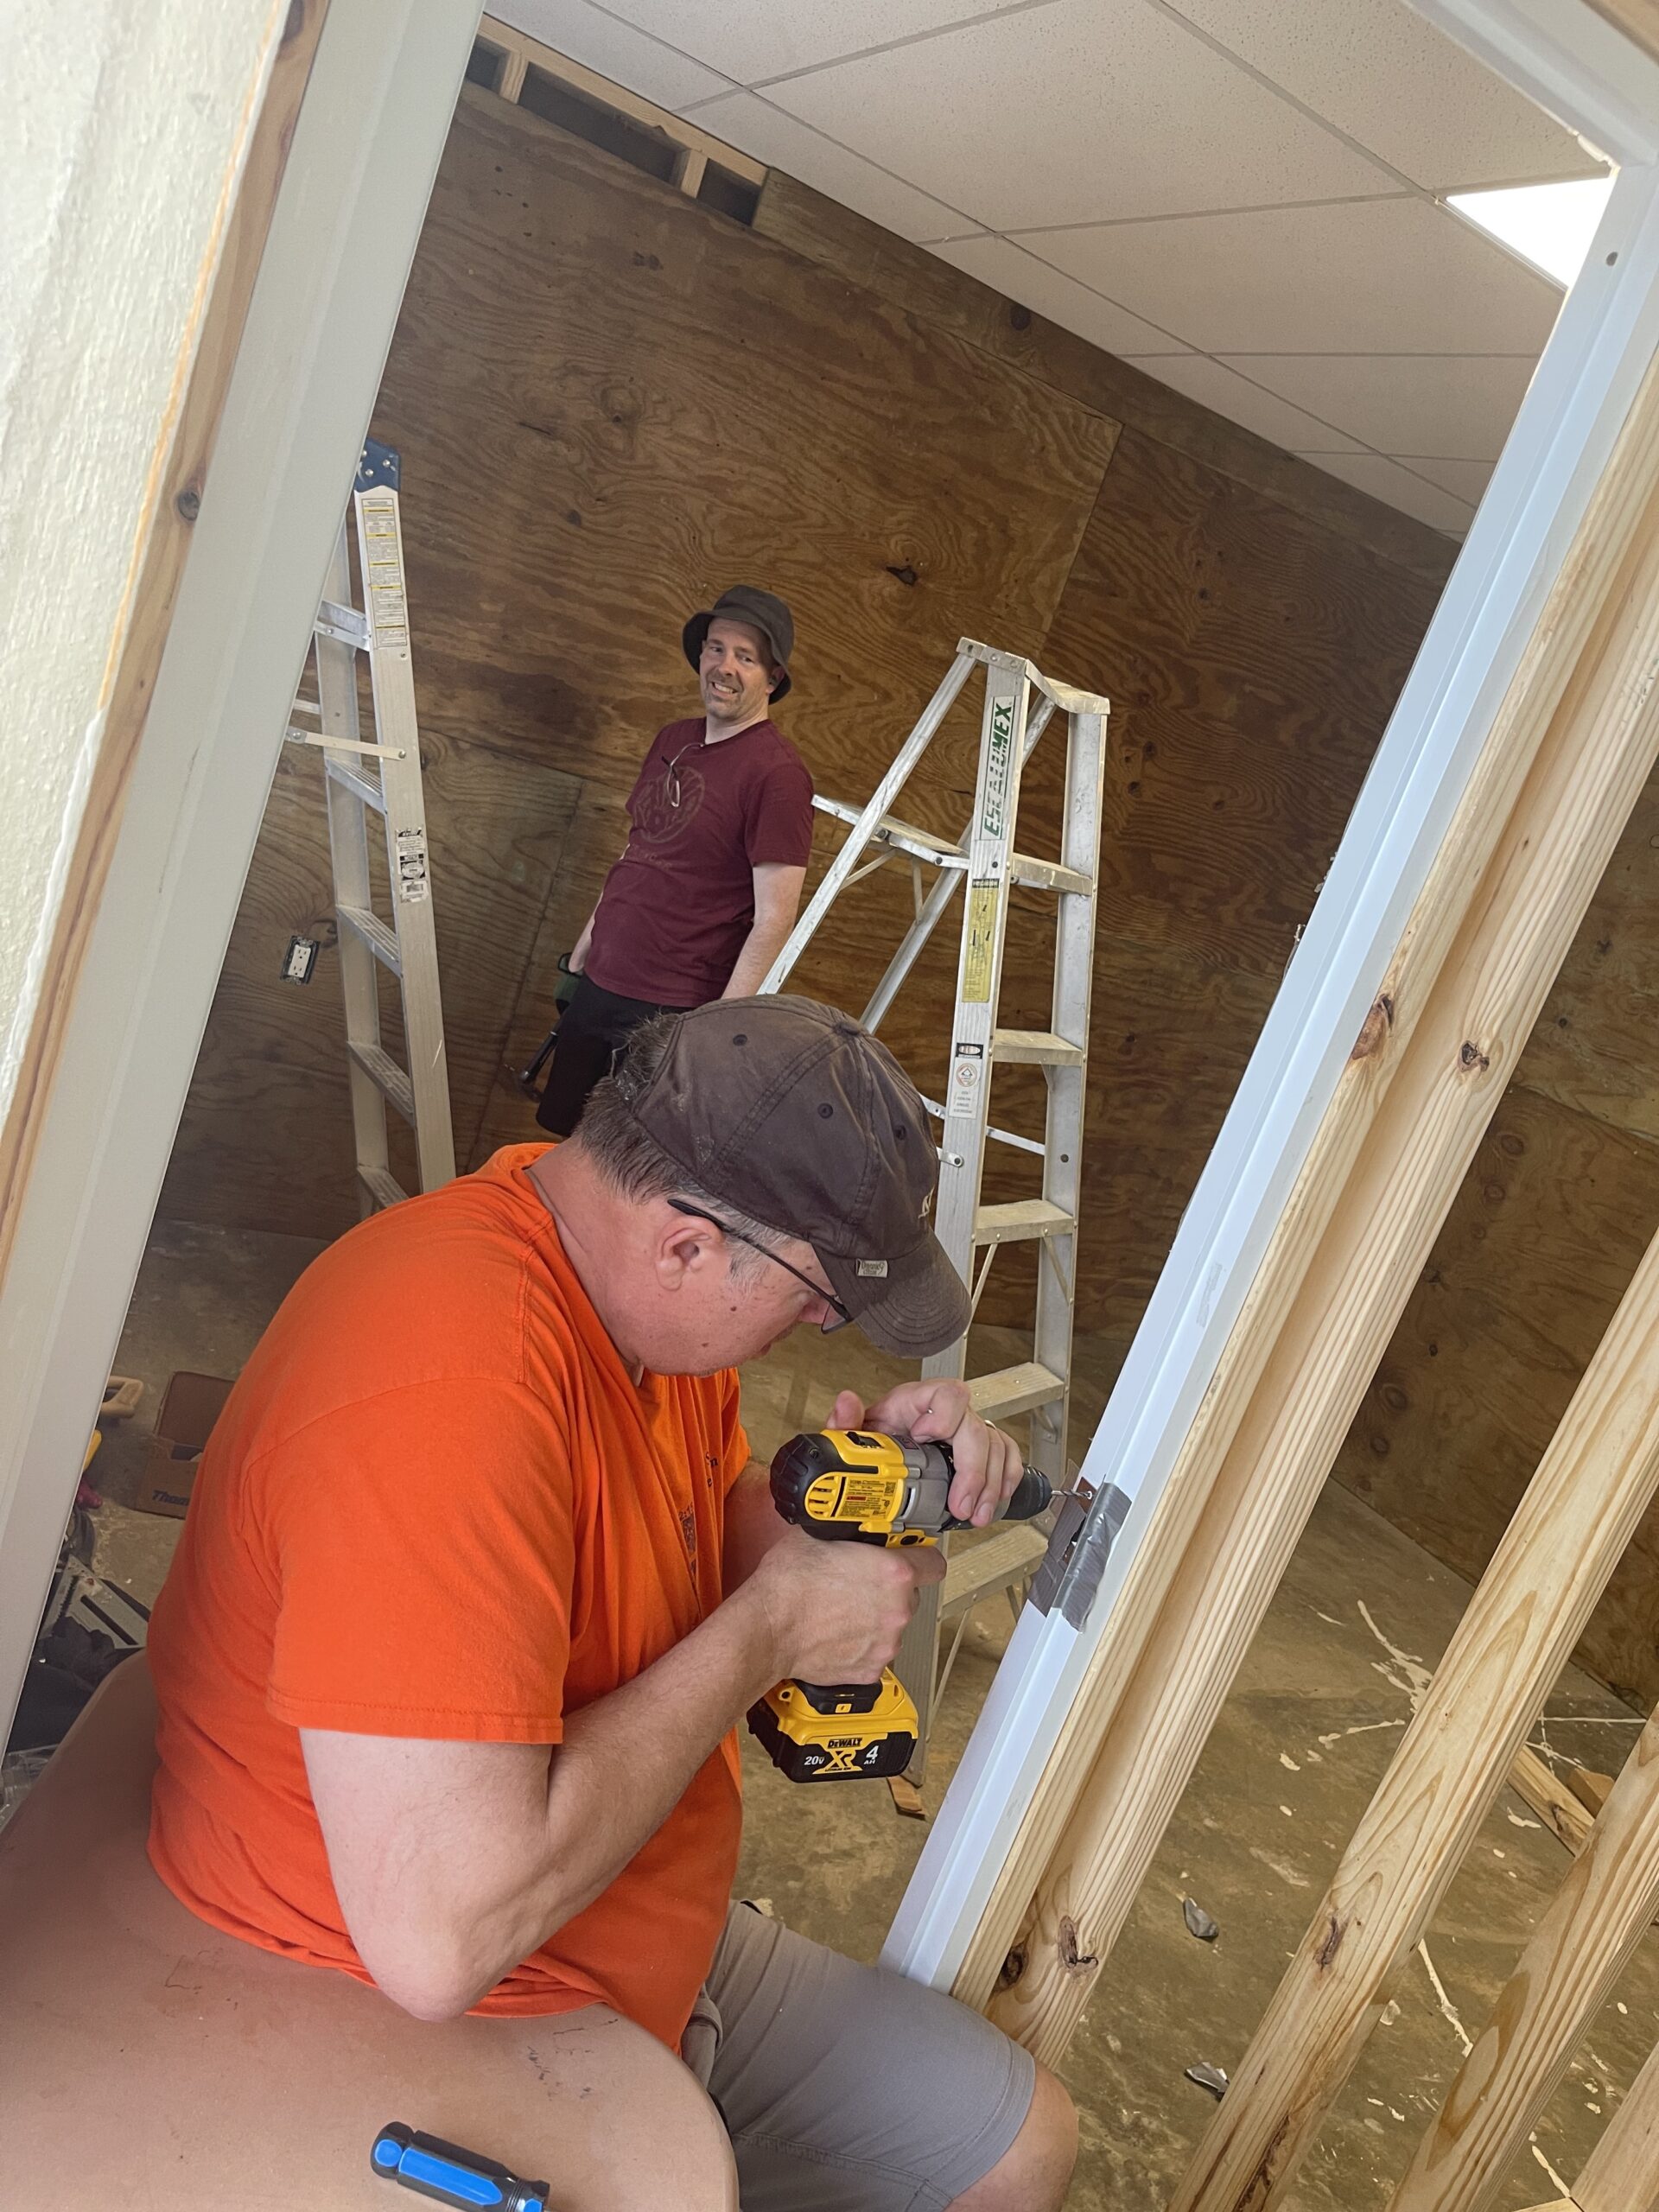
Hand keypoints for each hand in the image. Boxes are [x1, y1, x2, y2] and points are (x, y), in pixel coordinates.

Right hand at [749, 1527, 944, 1683]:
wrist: (767, 1629)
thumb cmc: (788, 1583)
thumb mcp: (820, 1535)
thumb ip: (851, 1533)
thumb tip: (854, 1527)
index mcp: (894, 1573)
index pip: (934, 1563)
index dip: (922, 1557)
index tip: (912, 1557)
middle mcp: (897, 1610)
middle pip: (910, 1596)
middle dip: (891, 1590)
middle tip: (860, 1584)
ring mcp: (886, 1644)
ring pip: (892, 1626)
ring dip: (876, 1619)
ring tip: (843, 1612)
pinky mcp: (870, 1669)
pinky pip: (874, 1653)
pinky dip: (861, 1645)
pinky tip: (837, 1635)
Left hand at [830, 1382, 1023, 1529]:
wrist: (877, 1465)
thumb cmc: (871, 1444)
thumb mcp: (853, 1436)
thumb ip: (845, 1423)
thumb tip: (846, 1403)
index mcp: (916, 1402)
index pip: (946, 1393)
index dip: (945, 1416)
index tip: (929, 1440)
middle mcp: (945, 1413)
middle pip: (975, 1428)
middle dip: (972, 1470)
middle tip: (960, 1504)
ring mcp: (965, 1430)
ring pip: (994, 1445)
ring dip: (989, 1484)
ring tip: (976, 1514)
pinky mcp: (979, 1448)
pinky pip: (1005, 1454)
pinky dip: (1005, 1477)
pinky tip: (996, 1499)